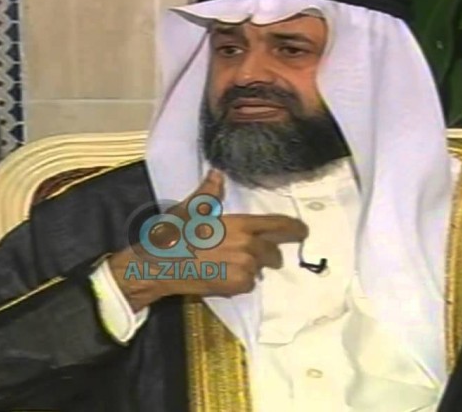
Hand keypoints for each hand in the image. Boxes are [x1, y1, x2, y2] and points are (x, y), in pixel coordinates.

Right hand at [108, 169, 307, 310]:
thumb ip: (208, 194)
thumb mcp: (189, 210)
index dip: (294, 229)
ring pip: (259, 268)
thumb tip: (218, 174)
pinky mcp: (237, 287)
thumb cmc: (172, 236)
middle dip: (269, 252)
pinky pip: (249, 283)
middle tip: (253, 252)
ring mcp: (244, 269)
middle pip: (273, 251)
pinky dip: (241, 280)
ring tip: (229, 263)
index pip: (277, 225)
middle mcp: (248, 247)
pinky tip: (222, 275)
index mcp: (239, 225)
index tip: (303, 232)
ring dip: (251, 266)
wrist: (158, 267)